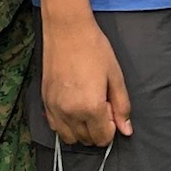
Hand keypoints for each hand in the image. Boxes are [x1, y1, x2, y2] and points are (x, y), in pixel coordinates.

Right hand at [39, 16, 132, 147]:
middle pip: (86, 140)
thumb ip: (122, 107)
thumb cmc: (94, 49)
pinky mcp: (44, 101)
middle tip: (100, 104)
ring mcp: (54, 108)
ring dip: (81, 129)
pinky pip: (55, 127)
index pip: (102, 138)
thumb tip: (126, 130)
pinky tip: (73, 106)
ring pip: (69, 137)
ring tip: (87, 107)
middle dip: (97, 128)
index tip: (110, 108)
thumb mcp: (115, 77)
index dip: (111, 127)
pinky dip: (66, 124)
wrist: (67, 30)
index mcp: (90, 107)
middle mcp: (70, 112)